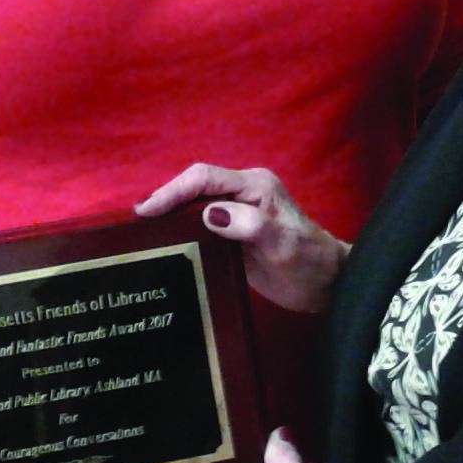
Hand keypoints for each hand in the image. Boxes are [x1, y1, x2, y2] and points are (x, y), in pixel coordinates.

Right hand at [136, 165, 346, 312]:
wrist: (327, 284)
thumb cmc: (309, 262)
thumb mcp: (283, 245)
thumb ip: (251, 226)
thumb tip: (210, 214)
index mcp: (255, 186)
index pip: (205, 178)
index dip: (173, 191)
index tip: (146, 211)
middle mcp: (243, 193)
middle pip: (195, 186)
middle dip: (164, 199)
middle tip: (135, 224)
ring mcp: (237, 212)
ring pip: (194, 203)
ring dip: (169, 214)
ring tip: (140, 233)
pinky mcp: (232, 231)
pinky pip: (199, 223)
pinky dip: (179, 229)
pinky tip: (163, 244)